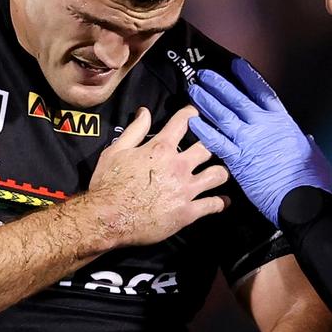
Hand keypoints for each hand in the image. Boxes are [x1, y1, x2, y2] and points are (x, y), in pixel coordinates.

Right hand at [85, 106, 229, 246]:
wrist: (108, 219)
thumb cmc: (108, 185)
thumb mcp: (115, 151)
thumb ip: (135, 130)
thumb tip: (145, 112)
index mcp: (161, 149)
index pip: (184, 122)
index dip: (193, 114)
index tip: (198, 113)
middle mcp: (178, 166)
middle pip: (208, 147)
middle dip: (213, 143)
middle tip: (216, 143)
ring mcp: (185, 190)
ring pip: (217, 175)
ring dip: (221, 172)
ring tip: (220, 172)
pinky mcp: (187, 212)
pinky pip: (212, 205)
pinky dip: (220, 203)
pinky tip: (223, 201)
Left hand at [187, 58, 331, 225]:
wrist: (300, 199)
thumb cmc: (310, 178)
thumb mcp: (313, 153)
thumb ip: (307, 143)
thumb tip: (307, 138)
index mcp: (282, 121)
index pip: (262, 92)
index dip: (248, 77)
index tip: (236, 65)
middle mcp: (262, 126)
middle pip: (236, 99)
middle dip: (219, 85)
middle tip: (204, 75)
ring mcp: (248, 141)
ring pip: (222, 115)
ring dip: (206, 101)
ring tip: (193, 90)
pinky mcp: (237, 160)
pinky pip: (216, 141)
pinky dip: (204, 130)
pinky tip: (192, 121)